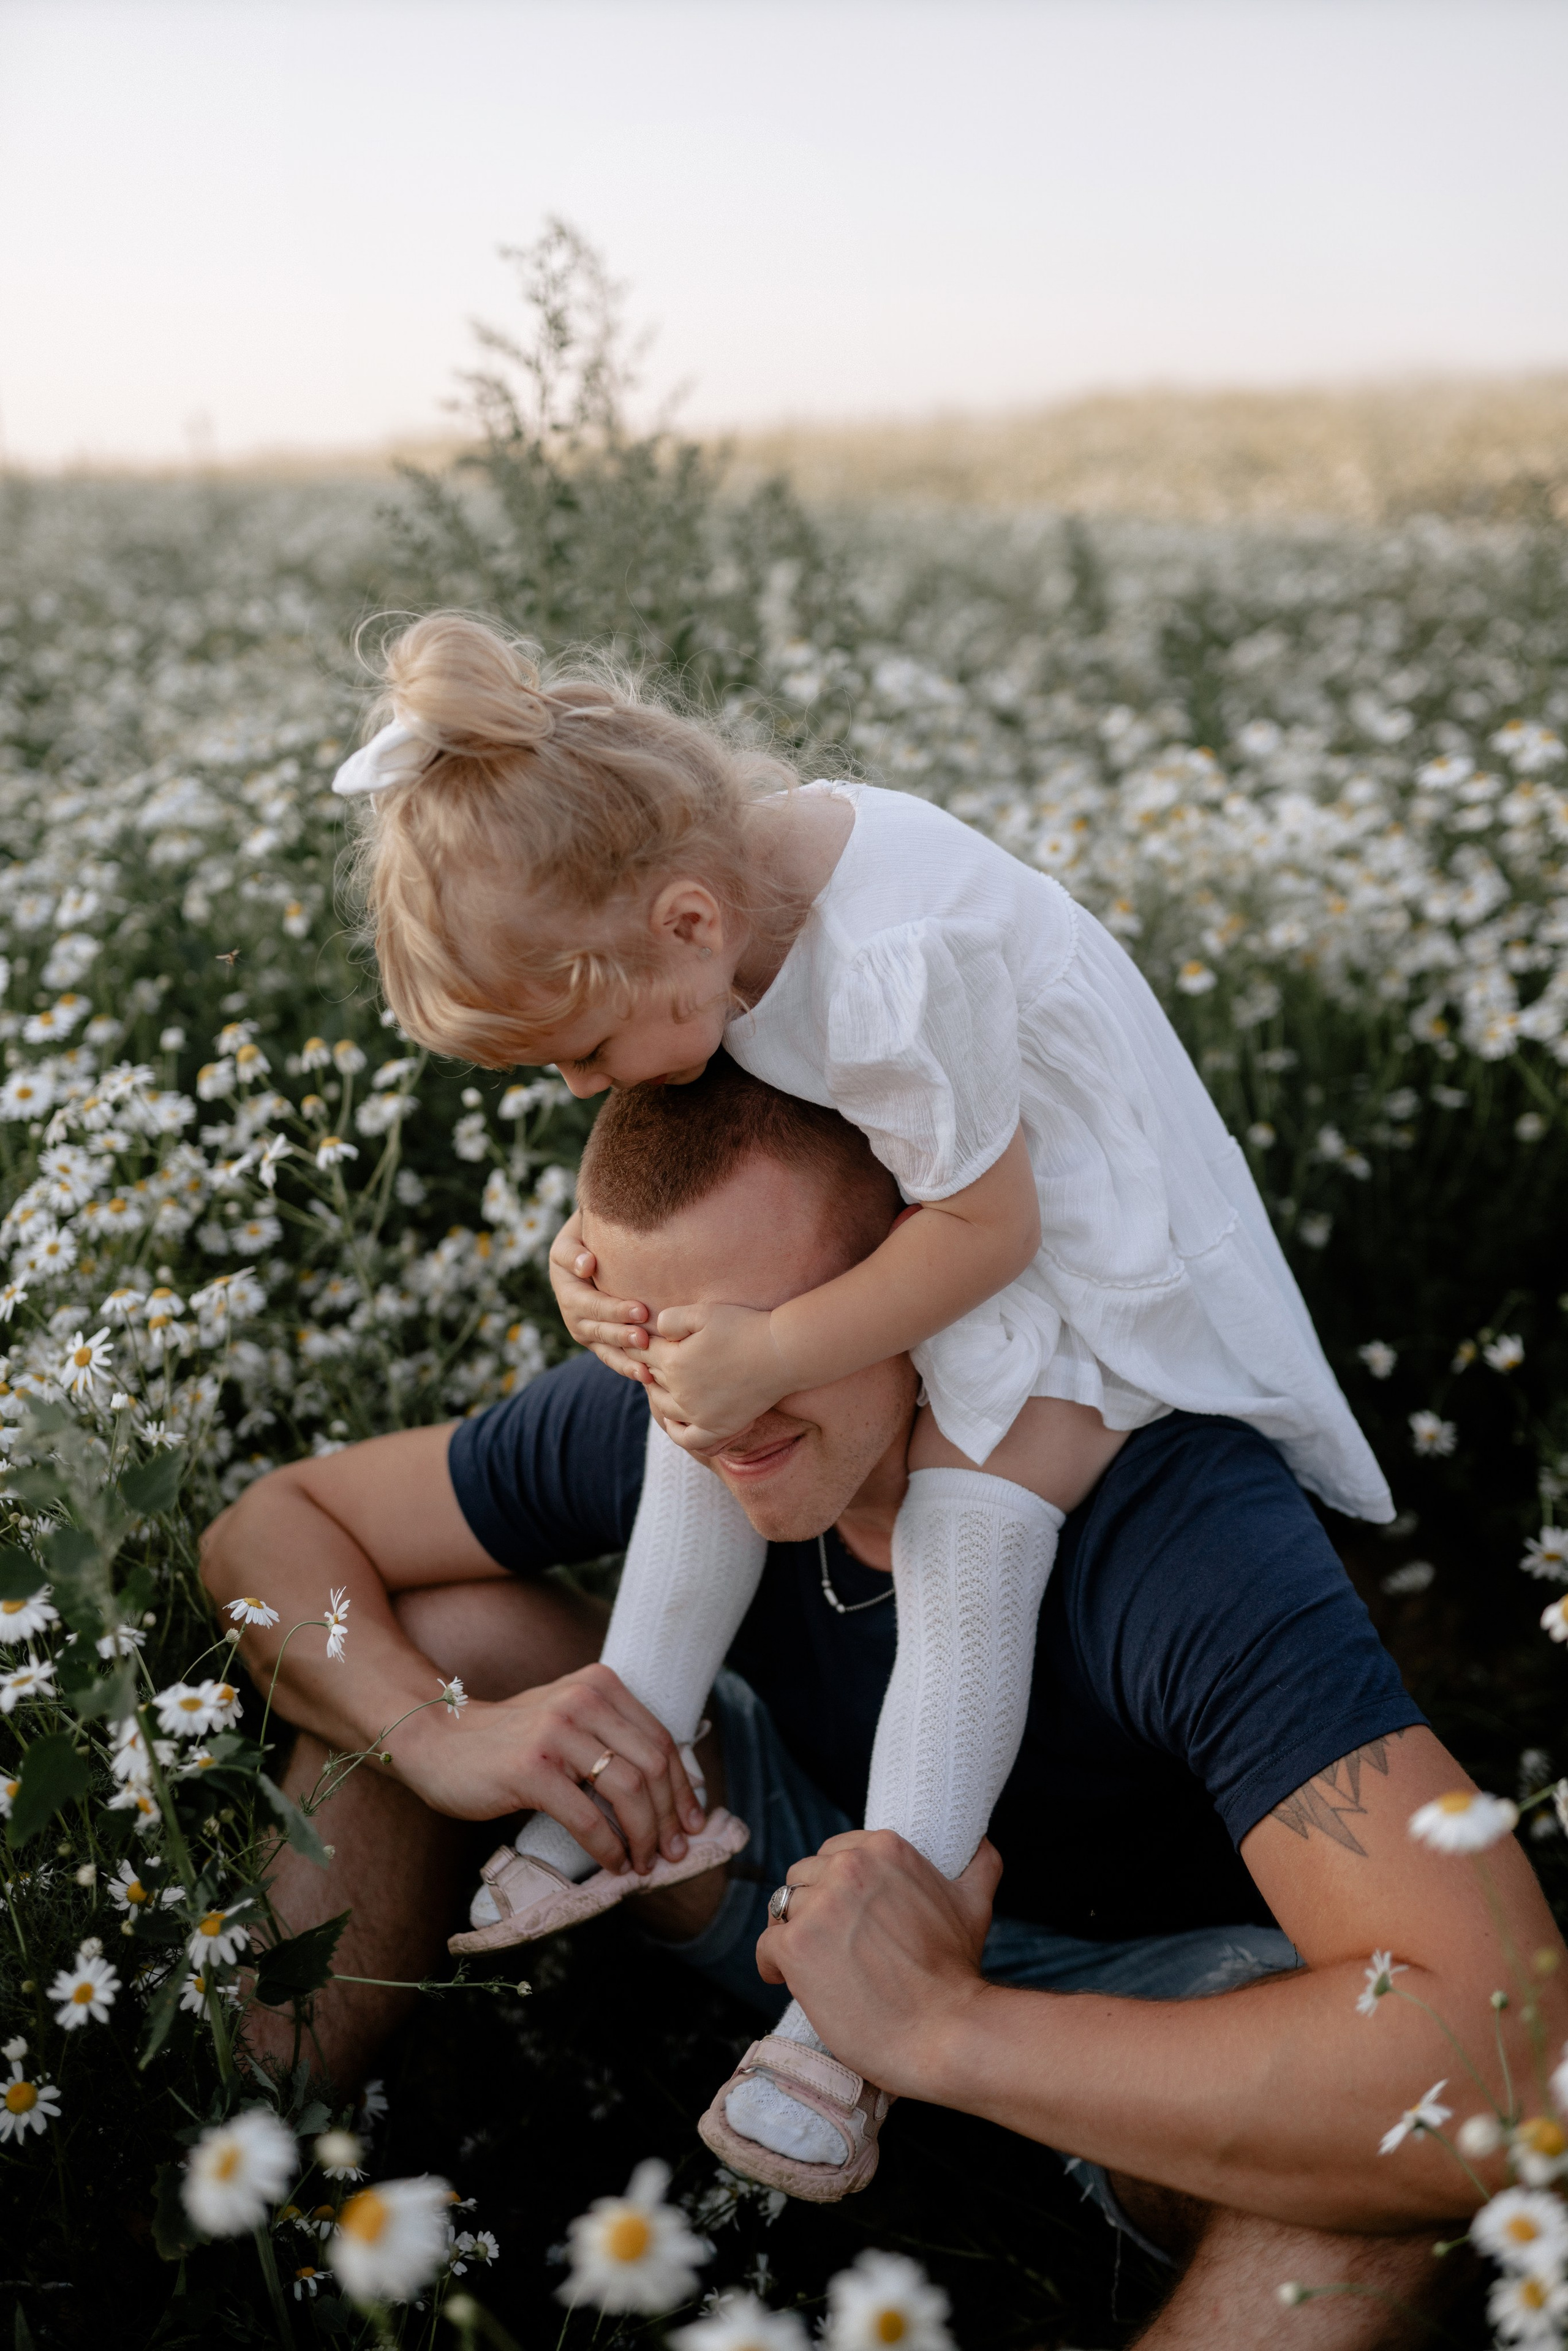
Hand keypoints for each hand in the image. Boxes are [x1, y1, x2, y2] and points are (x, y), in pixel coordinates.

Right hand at [388, 1660, 705, 1876]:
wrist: (437, 1739)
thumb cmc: (508, 1740)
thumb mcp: (566, 1719)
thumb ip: (609, 1738)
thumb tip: (666, 1791)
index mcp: (600, 1685)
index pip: (661, 1740)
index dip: (683, 1787)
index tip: (692, 1823)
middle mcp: (583, 1700)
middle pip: (652, 1765)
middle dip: (671, 1817)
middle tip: (673, 1853)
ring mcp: (557, 1732)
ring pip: (628, 1790)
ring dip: (645, 1835)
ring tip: (644, 1863)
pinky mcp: (532, 1769)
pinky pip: (588, 1816)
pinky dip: (608, 1847)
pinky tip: (612, 1863)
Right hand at [549, 1212, 652, 1381]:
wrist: (594, 1246)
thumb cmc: (587, 1234)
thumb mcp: (572, 1236)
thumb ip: (572, 1251)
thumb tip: (585, 1265)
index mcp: (567, 1289)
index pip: (590, 1304)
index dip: (613, 1310)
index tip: (640, 1310)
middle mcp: (574, 1315)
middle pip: (598, 1330)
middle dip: (622, 1336)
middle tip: (646, 1339)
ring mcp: (588, 1332)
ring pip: (606, 1350)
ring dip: (625, 1360)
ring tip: (647, 1369)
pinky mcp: (602, 1342)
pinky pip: (614, 1358)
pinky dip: (628, 1368)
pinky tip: (648, 1378)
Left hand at [642, 1302, 790, 1448]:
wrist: (780, 1354)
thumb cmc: (744, 1328)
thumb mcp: (704, 1312)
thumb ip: (672, 1318)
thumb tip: (656, 1329)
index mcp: (673, 1360)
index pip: (645, 1352)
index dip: (639, 1343)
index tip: (637, 1337)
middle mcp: (679, 1391)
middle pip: (653, 1378)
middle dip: (647, 1365)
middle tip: (646, 1358)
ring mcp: (697, 1413)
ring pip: (664, 1407)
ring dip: (657, 1394)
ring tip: (657, 1385)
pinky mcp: (717, 1427)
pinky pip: (688, 1439)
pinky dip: (676, 1433)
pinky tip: (675, 1423)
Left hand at [754, 1830, 1001, 2097]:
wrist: (946, 2031)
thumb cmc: (957, 1974)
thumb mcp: (974, 1904)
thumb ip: (976, 1866)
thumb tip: (979, 1844)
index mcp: (884, 1848)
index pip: (834, 1853)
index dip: (834, 1886)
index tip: (842, 1914)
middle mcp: (849, 1867)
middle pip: (805, 1877)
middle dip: (812, 1907)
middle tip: (826, 1942)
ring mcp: (820, 1906)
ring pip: (784, 1908)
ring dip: (793, 1933)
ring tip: (809, 1963)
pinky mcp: (796, 1946)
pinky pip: (766, 1944)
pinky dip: (771, 1964)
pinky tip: (785, 1980)